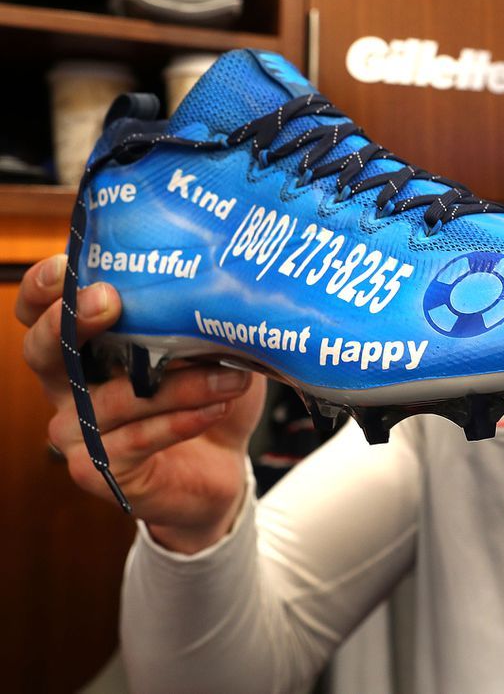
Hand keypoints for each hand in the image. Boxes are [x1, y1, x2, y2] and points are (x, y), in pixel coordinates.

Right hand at [18, 254, 267, 552]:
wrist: (224, 466)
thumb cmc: (209, 394)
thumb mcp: (212, 346)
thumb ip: (204, 314)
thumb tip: (226, 278)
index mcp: (85, 347)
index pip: (41, 311)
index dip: (45, 289)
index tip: (70, 264)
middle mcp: (68, 388)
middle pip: (42, 352)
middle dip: (70, 322)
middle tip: (110, 302)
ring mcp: (78, 434)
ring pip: (105, 402)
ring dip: (173, 386)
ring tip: (229, 377)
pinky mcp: (99, 471)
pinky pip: (131, 443)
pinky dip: (177, 423)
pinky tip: (214, 409)